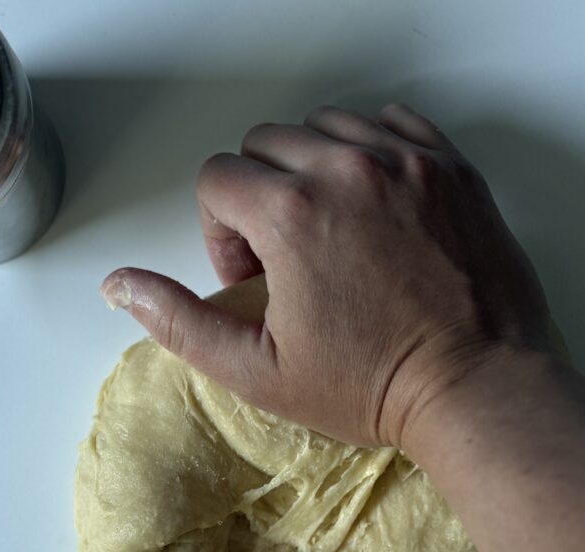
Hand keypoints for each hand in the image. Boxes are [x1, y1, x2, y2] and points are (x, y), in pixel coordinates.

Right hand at [100, 102, 549, 451]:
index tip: (255, 277)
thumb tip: (119, 286)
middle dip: (260, 197)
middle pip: (265, 144)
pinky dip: (368, 153)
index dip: (220, 232)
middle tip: (289, 260)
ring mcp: (406, 160)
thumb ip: (179, 321)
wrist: (474, 387)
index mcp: (290, 215)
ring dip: (311, 171)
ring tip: (332, 234)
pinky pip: (388, 122)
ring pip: (324, 126)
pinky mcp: (449, 165)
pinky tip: (373, 210)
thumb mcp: (258, 370)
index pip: (217, 178)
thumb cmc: (372, 386)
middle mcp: (347, 169)